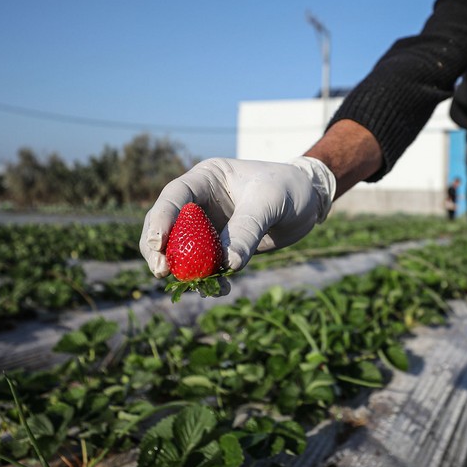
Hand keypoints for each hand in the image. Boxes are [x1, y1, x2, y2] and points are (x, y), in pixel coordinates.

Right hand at [140, 157, 336, 277]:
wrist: (309, 201)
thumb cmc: (289, 188)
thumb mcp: (270, 202)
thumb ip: (247, 229)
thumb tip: (227, 264)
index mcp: (206, 178)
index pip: (174, 196)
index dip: (161, 219)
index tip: (157, 244)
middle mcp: (200, 201)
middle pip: (166, 226)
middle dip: (159, 250)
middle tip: (162, 272)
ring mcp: (207, 226)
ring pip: (181, 251)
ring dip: (184, 271)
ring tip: (199, 286)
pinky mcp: (219, 248)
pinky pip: (205, 267)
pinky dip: (208, 280)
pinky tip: (222, 289)